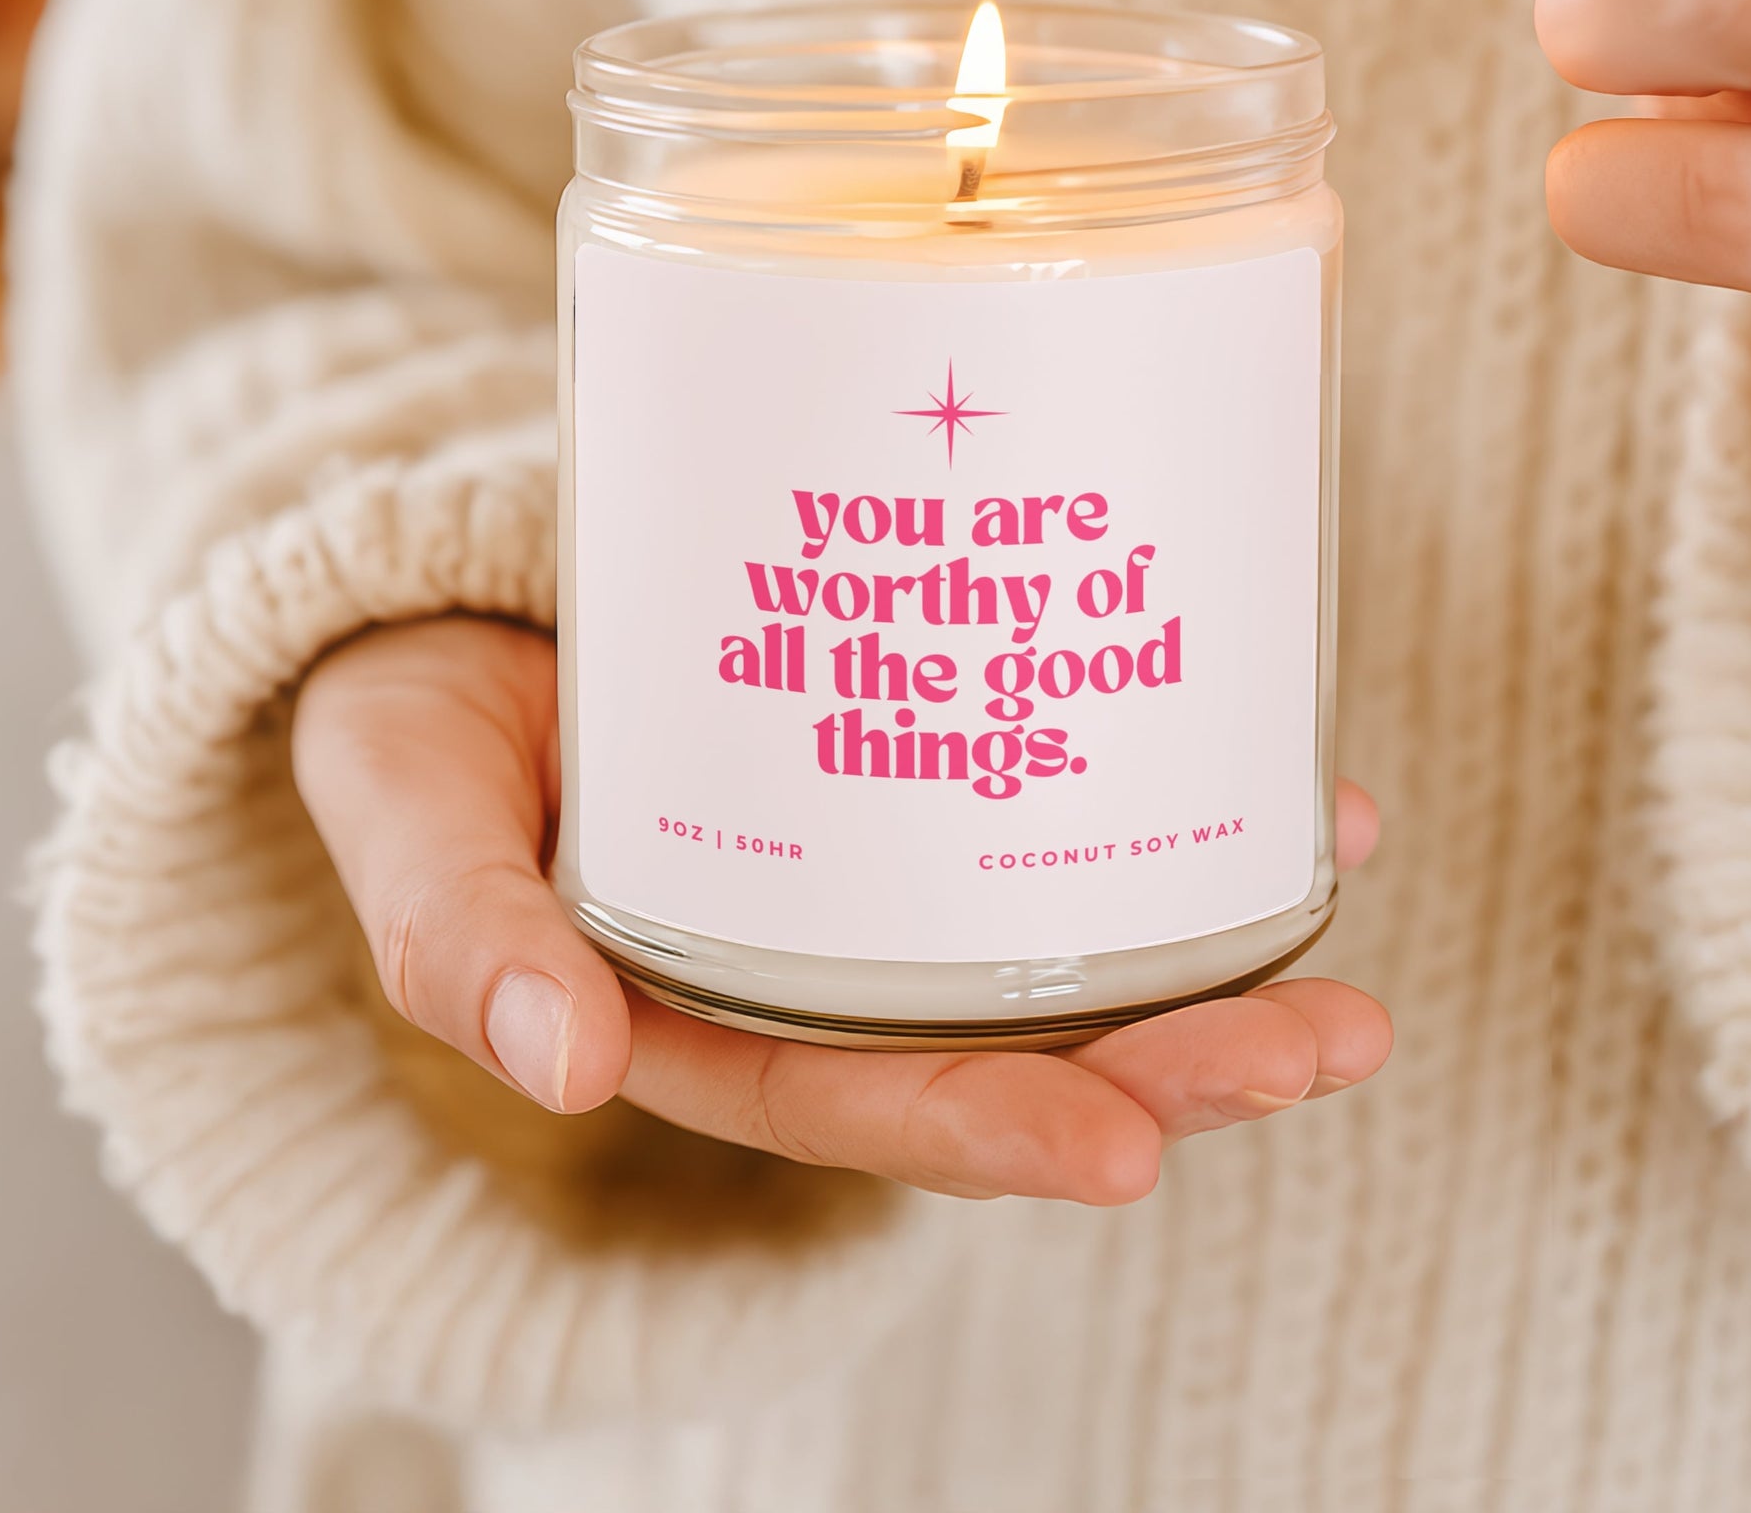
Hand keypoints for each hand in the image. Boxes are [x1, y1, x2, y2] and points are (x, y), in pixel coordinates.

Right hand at [292, 614, 1389, 1203]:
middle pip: (1015, 1034)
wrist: (451, 603)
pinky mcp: (915, 740)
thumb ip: (455, 936)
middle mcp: (822, 958)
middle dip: (1177, 1060)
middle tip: (1325, 1043)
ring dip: (1217, 944)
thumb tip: (558, 1065)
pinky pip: (1058, 784)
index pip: (870, 1102)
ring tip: (1344, 910)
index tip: (1127, 1147)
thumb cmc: (417, 726)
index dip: (997, 1131)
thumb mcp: (407, 819)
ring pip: (1065, 927)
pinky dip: (1175, 791)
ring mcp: (884, 855)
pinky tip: (1284, 775)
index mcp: (708, 1016)